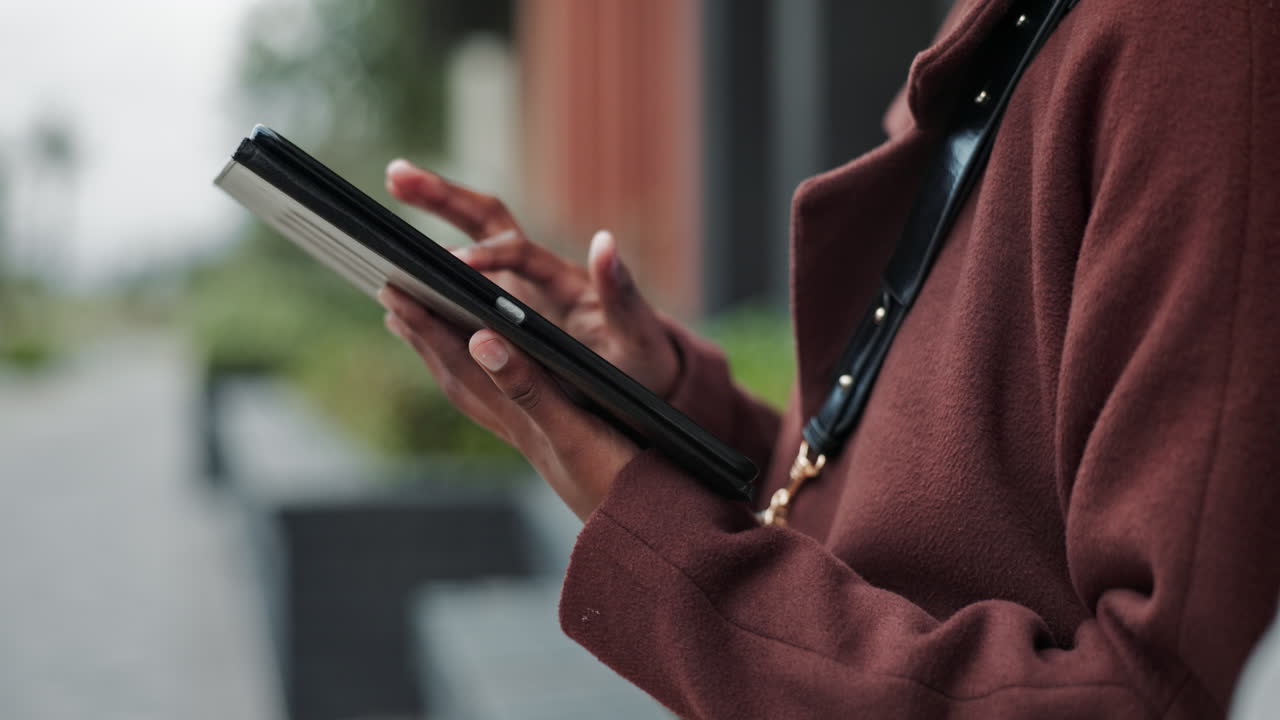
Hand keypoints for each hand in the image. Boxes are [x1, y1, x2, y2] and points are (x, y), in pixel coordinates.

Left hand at [379, 285, 636, 520]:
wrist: (646, 529)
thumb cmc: (615, 479)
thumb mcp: (572, 427)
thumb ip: (528, 384)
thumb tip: (479, 340)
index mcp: (518, 414)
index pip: (460, 362)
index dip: (426, 325)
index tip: (394, 290)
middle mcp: (518, 426)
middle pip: (457, 376)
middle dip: (425, 338)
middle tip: (393, 304)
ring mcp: (534, 439)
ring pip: (476, 393)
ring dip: (448, 362)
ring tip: (427, 337)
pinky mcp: (555, 447)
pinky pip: (503, 406)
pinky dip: (487, 384)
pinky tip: (495, 384)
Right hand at [385, 159, 680, 396]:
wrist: (639, 380)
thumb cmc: (640, 362)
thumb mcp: (637, 333)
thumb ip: (621, 293)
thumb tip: (606, 240)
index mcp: (563, 279)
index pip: (519, 254)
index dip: (489, 258)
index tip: (455, 266)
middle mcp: (535, 273)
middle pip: (486, 219)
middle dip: (443, 196)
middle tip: (396, 174)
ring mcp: (515, 287)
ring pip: (467, 238)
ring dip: (430, 211)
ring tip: (388, 184)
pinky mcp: (501, 308)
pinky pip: (458, 282)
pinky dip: (426, 267)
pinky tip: (389, 269)